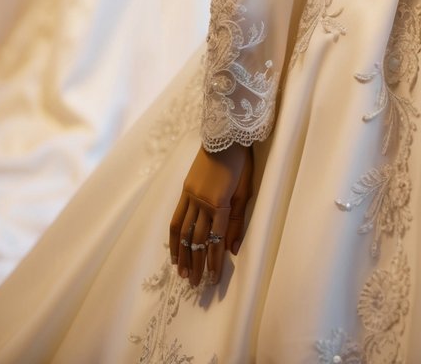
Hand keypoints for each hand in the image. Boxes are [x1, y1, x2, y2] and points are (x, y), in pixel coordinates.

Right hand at [169, 142, 253, 287]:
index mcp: (221, 202)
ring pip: (184, 232)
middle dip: (198, 264)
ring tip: (182, 274)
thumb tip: (233, 248)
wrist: (224, 136)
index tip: (212, 278)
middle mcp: (202, 202)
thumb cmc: (241, 162)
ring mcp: (191, 196)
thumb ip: (238, 220)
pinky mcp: (185, 191)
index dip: (214, 261)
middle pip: (198, 240)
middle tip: (196, 284)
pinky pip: (177, 218)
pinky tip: (174, 250)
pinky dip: (174, 237)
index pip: (216, 239)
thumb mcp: (246, 190)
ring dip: (183, 255)